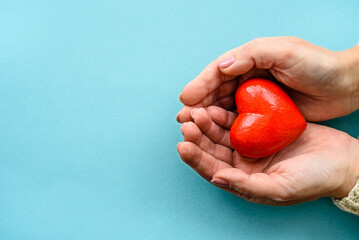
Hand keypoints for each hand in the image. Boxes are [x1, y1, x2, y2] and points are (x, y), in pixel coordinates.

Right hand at [177, 37, 358, 121]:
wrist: (344, 85)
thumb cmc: (317, 64)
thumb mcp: (285, 51)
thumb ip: (252, 54)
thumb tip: (222, 66)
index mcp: (250, 59)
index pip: (218, 71)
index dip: (200, 85)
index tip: (186, 100)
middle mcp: (247, 77)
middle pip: (216, 90)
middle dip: (198, 104)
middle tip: (183, 119)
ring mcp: (254, 96)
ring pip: (223, 106)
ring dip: (206, 117)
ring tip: (191, 128)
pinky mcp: (262, 113)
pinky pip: (238, 119)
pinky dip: (224, 126)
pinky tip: (214, 135)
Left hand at [177, 106, 358, 204]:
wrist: (342, 160)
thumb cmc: (314, 179)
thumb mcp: (280, 188)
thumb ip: (247, 185)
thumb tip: (217, 178)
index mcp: (244, 179)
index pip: (212, 169)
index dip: (196, 158)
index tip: (183, 145)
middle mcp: (243, 163)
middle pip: (212, 148)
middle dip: (198, 136)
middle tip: (187, 121)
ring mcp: (251, 144)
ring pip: (222, 132)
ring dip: (208, 122)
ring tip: (198, 111)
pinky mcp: (261, 128)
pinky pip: (238, 119)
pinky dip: (226, 112)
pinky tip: (217, 104)